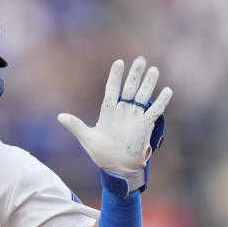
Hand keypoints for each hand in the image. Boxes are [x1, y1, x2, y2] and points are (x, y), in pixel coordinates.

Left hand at [57, 57, 171, 173]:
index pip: (112, 89)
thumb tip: (60, 116)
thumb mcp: (87, 138)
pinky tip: (167, 90)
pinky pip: (155, 111)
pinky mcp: (145, 125)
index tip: (119, 62)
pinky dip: (161, 101)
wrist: (117, 167)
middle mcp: (123, 110)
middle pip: (130, 88)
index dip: (115, 76)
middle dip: (135, 74)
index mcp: (108, 110)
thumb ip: (76, 126)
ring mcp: (135, 116)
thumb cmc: (101, 153)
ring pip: (143, 96)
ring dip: (149, 83)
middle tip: (141, 59)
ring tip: (154, 70)